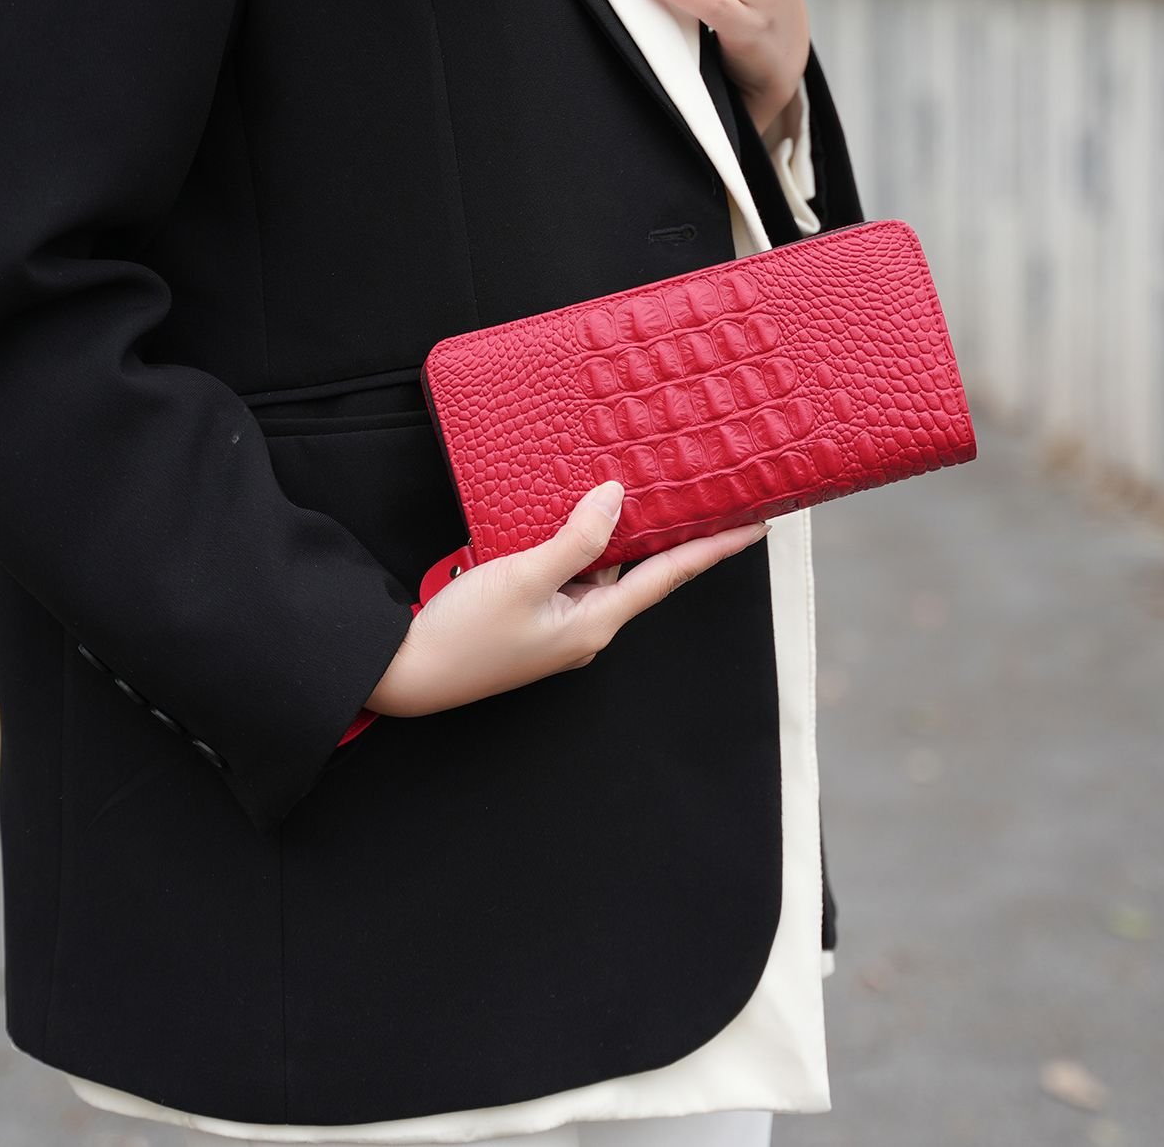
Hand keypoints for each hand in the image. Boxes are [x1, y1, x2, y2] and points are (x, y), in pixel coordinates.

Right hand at [364, 480, 770, 717]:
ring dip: (616, 533)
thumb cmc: (463, 633)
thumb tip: (617, 499)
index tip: (757, 526)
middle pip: (641, 570)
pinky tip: (572, 516)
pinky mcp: (535, 621)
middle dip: (669, 532)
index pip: (669, 576)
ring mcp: (561, 627)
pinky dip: (579, 545)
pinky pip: (571, 576)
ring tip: (634, 488)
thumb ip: (575, 539)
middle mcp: (588, 628)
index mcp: (596, 622)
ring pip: (601, 569)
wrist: (406, 676)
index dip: (714, 549)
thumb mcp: (522, 576)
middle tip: (700, 490)